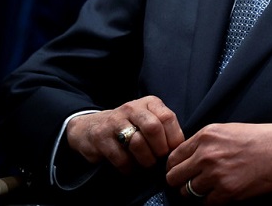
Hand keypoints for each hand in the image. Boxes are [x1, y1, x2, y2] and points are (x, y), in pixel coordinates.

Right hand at [66, 96, 184, 173]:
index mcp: (149, 103)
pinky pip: (121, 157)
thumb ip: (164, 128)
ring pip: (137, 143)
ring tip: (147, 165)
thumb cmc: (129, 126)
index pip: (168, 118)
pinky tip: (130, 168)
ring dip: (146, 160)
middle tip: (160, 159)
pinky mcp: (100, 138)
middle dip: (160, 149)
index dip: (174, 138)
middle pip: (153, 128)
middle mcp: (132, 108)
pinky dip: (129, 168)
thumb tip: (181, 149)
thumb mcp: (148, 119)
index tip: (173, 151)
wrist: (90, 128)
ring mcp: (114, 122)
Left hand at [165, 122, 271, 203]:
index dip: (175, 168)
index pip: (173, 158)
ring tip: (210, 188)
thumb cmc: (260, 139)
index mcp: (206, 136)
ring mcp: (216, 174)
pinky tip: (223, 192)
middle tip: (192, 184)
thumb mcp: (227, 131)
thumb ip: (204, 143)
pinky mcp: (227, 191)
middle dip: (181, 183)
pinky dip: (212, 201)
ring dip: (196, 194)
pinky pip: (206, 204)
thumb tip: (186, 159)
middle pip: (174, 178)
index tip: (181, 172)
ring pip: (187, 193)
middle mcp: (207, 155)